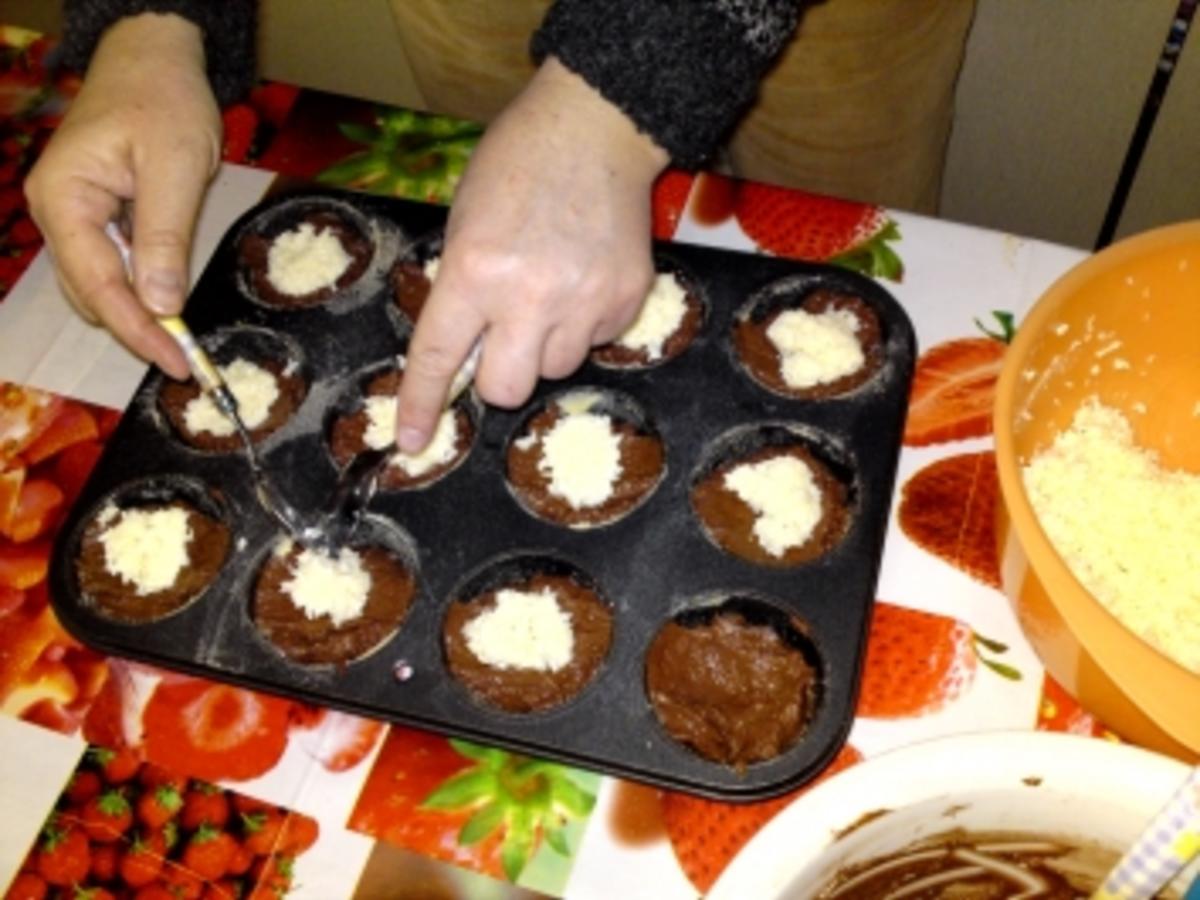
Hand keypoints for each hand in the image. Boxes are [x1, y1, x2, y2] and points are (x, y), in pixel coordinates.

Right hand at [24, 12, 222, 378]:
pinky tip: (171, 305)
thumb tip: (161, 304)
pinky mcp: (96, 216)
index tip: (178, 362)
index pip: (98, 285)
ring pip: (99, 286)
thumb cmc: (163, 100)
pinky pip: (112, 266)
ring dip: (138, 315)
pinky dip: (140, 290)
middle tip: (187, 362)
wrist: (152, 59)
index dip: (138, 329)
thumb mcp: (175, 166)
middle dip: (137, 330)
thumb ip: (165, 237)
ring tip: (183, 343)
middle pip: (91, 294)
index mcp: (64, 198)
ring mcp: (72, 215)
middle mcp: (56, 213)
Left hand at [394, 57, 669, 451]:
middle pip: (506, 389)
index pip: (439, 356)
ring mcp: (584, 301)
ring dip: (546, 345)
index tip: (413, 441)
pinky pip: (598, 341)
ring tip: (553, 289)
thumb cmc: (518, 164)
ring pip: (556, 369)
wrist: (597, 127)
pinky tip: (584, 276)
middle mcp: (529, 296)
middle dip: (499, 377)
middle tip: (504, 341)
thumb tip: (465, 350)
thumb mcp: (465, 219)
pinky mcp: (626, 299)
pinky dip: (586, 322)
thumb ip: (461, 286)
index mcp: (475, 270)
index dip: (422, 404)